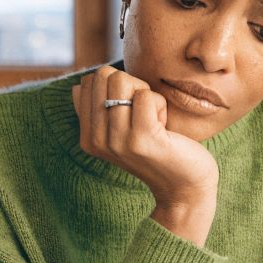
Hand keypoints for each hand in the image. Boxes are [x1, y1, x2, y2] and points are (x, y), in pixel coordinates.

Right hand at [72, 66, 219, 242]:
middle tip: (145, 115)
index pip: (86, 82)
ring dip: (146, 95)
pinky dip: (160, 104)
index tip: (130, 114)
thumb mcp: (121, 131)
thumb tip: (78, 84)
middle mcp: (97, 140)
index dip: (115, 87)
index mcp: (88, 138)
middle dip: (130, 86)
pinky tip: (164, 128)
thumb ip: (99, 110)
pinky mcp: (142, 138)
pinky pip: (145, 95)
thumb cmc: (158, 150)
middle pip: (104, 76)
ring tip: (154, 122)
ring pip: (123, 81)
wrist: (184, 186)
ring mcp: (118, 140)